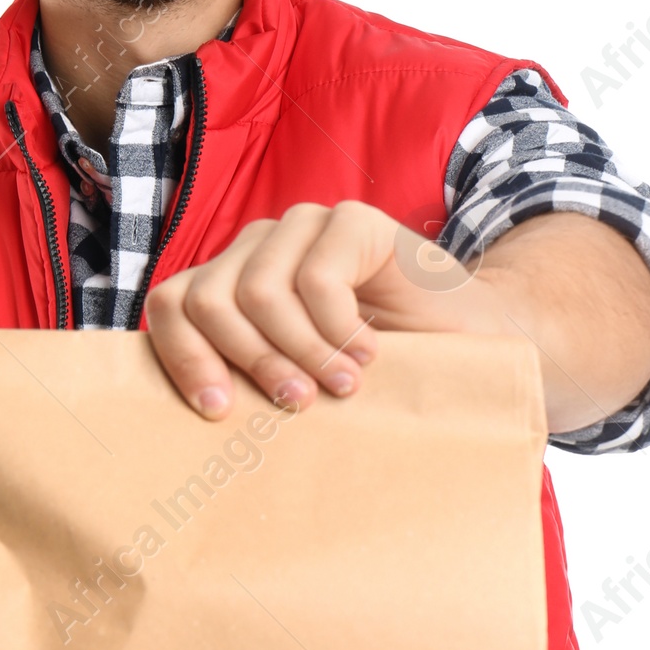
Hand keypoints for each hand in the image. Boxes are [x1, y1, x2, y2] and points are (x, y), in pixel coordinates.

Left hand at [143, 200, 649, 431]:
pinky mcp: (351, 221)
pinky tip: (371, 355)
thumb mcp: (302, 384)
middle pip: (203, 299)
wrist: (479, 343)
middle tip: (295, 404)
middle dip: (246, 362)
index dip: (182, 358)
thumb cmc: (386, 376)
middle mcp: (256, 249)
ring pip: (257, 293)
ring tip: (342, 387)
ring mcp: (302, 227)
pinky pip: (317, 279)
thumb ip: (250, 384)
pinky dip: (340, 330)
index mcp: (232, 287)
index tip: (219, 412)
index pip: (170, 306)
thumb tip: (182, 429)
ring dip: (299, 353)